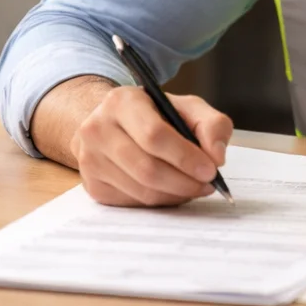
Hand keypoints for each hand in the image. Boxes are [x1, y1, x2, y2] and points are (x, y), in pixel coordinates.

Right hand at [70, 84, 233, 206]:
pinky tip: (171, 190)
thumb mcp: (187, 107)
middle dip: (184, 182)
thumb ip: (212, 125)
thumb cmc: (155, 115)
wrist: (113, 123)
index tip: (210, 170)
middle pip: (147, 168)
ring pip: (141, 190)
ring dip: (175, 194)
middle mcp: (97, 129)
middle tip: (207, 185)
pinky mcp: (92, 185)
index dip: (185, 157)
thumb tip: (216, 157)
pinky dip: (160, 201)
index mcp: (121, 102)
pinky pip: (133, 203)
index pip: (154, 135)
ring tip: (193, 186)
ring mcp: (90, 160)